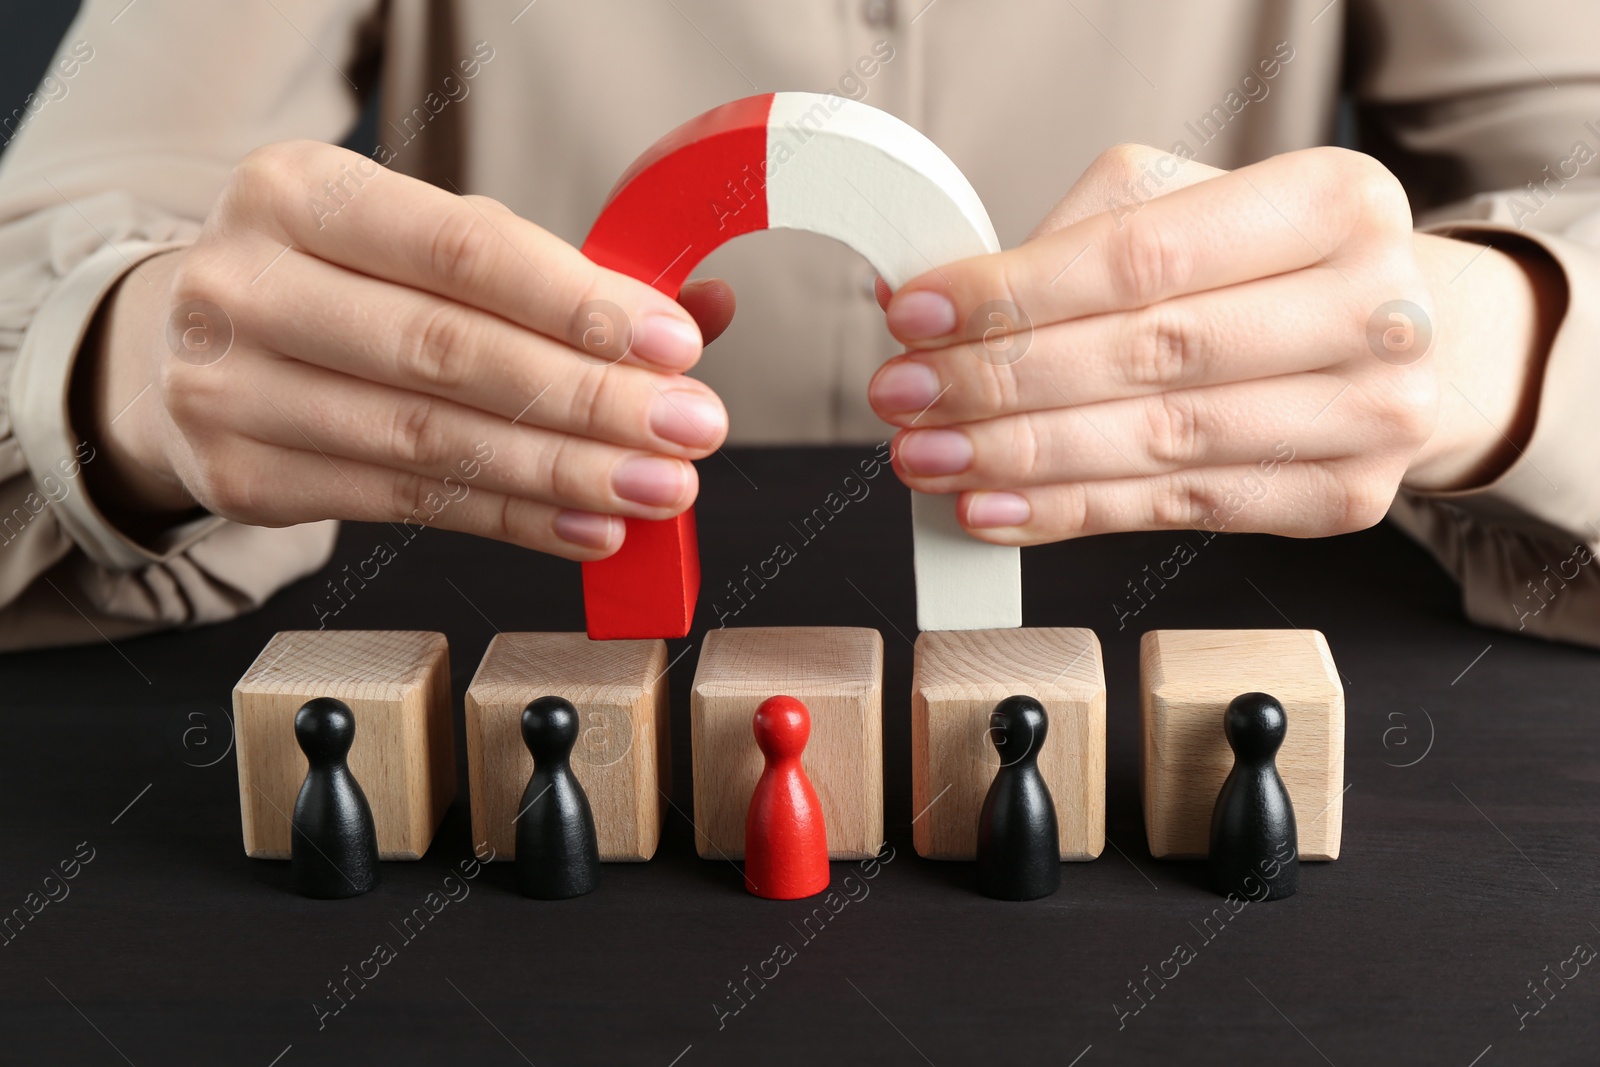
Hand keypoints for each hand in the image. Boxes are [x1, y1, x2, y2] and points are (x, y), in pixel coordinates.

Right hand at [79, 140, 735, 558]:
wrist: (188, 348)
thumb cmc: (343, 286)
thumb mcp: (427, 247)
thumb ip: (555, 273)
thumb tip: (705, 309)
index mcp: (295, 190)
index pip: (458, 250)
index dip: (574, 302)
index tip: (672, 345)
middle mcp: (243, 283)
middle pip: (447, 353)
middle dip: (589, 399)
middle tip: (689, 427)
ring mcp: (229, 387)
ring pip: (430, 441)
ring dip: (566, 472)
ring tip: (659, 487)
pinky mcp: (242, 477)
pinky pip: (408, 504)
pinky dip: (514, 520)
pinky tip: (589, 525)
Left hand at [867, 144, 1559, 544]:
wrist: (1410, 337)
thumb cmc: (1274, 262)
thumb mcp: (1192, 204)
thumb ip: (1075, 239)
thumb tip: (930, 303)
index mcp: (1334, 199)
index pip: (1144, 256)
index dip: (1017, 293)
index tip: (918, 316)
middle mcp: (1374, 308)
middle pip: (1150, 355)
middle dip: (1003, 381)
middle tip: (903, 395)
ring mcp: (1371, 415)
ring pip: (1161, 443)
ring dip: (1021, 459)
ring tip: (927, 455)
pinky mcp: (1343, 498)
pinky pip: (1180, 510)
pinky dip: (1072, 513)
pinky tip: (994, 506)